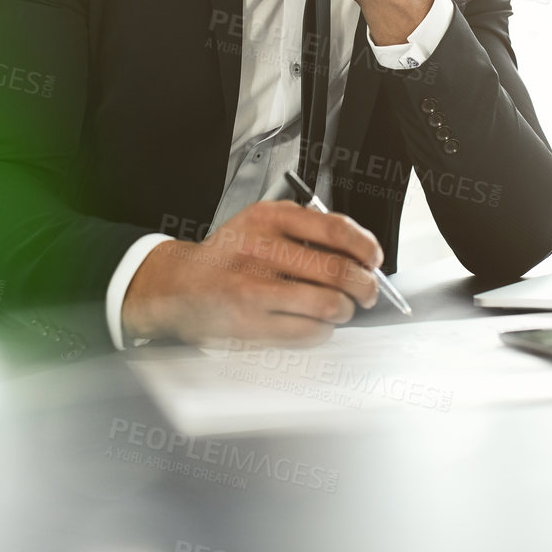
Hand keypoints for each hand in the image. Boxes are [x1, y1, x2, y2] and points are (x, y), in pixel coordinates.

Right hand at [121, 199, 382, 346]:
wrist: (178, 285)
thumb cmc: (228, 257)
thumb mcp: (260, 224)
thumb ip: (305, 231)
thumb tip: (360, 253)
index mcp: (268, 218)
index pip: (335, 228)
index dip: (365, 247)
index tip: (373, 259)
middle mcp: (260, 250)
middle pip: (338, 271)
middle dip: (364, 286)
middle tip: (365, 291)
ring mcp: (254, 289)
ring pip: (328, 305)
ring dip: (343, 311)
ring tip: (338, 308)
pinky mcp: (251, 324)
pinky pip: (309, 333)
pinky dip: (322, 331)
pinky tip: (312, 323)